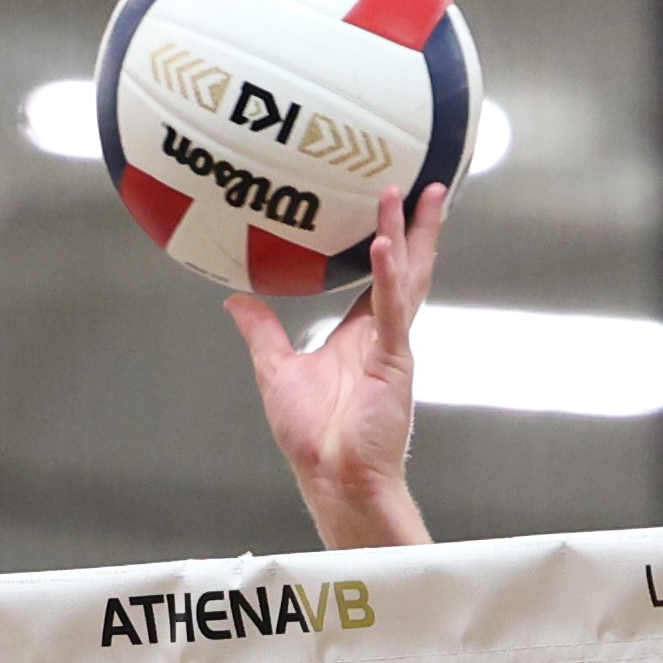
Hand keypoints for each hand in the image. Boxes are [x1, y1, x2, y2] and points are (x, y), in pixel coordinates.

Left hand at [221, 181, 447, 537]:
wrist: (334, 479)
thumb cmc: (314, 439)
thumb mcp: (276, 370)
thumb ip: (262, 331)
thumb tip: (235, 300)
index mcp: (362, 336)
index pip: (381, 277)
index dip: (390, 240)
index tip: (393, 205)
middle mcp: (383, 336)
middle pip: (407, 268)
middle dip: (418, 226)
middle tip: (427, 183)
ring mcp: (391, 347)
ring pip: (404, 280)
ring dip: (406, 235)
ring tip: (409, 195)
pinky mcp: (392, 363)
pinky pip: (390, 312)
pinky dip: (387, 279)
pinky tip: (383, 246)